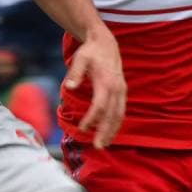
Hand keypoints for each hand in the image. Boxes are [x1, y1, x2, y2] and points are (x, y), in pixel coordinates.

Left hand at [66, 29, 126, 148]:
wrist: (106, 44)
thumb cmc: (90, 52)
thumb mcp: (80, 59)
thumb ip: (75, 73)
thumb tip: (70, 86)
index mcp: (106, 82)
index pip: (100, 105)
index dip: (92, 119)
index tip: (82, 129)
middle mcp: (117, 88)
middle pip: (112, 114)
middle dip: (105, 131)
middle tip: (97, 146)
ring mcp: (121, 91)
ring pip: (119, 114)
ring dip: (112, 130)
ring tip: (104, 144)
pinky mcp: (122, 92)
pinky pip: (121, 111)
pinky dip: (116, 123)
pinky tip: (109, 133)